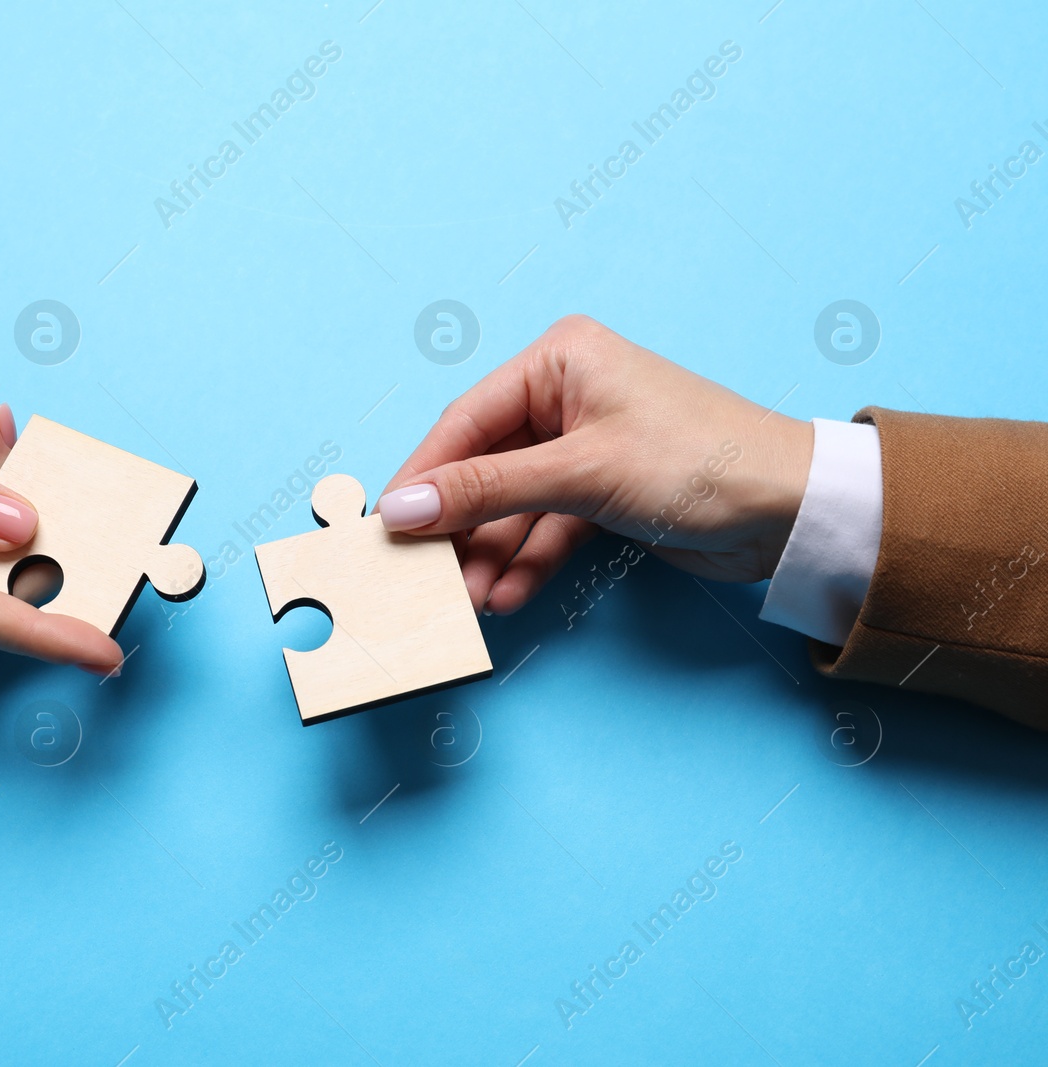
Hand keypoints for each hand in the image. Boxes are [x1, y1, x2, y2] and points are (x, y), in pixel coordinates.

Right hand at [378, 315, 814, 614]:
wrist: (795, 512)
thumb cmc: (701, 462)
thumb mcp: (580, 473)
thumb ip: (486, 492)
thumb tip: (405, 506)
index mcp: (560, 360)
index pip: (466, 421)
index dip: (424, 476)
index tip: (387, 524)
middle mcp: (567, 396)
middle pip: (484, 467)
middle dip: (459, 526)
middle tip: (425, 574)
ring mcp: (583, 447)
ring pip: (512, 505)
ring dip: (491, 554)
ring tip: (468, 600)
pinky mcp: (601, 493)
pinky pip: (545, 527)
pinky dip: (527, 561)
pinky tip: (508, 595)